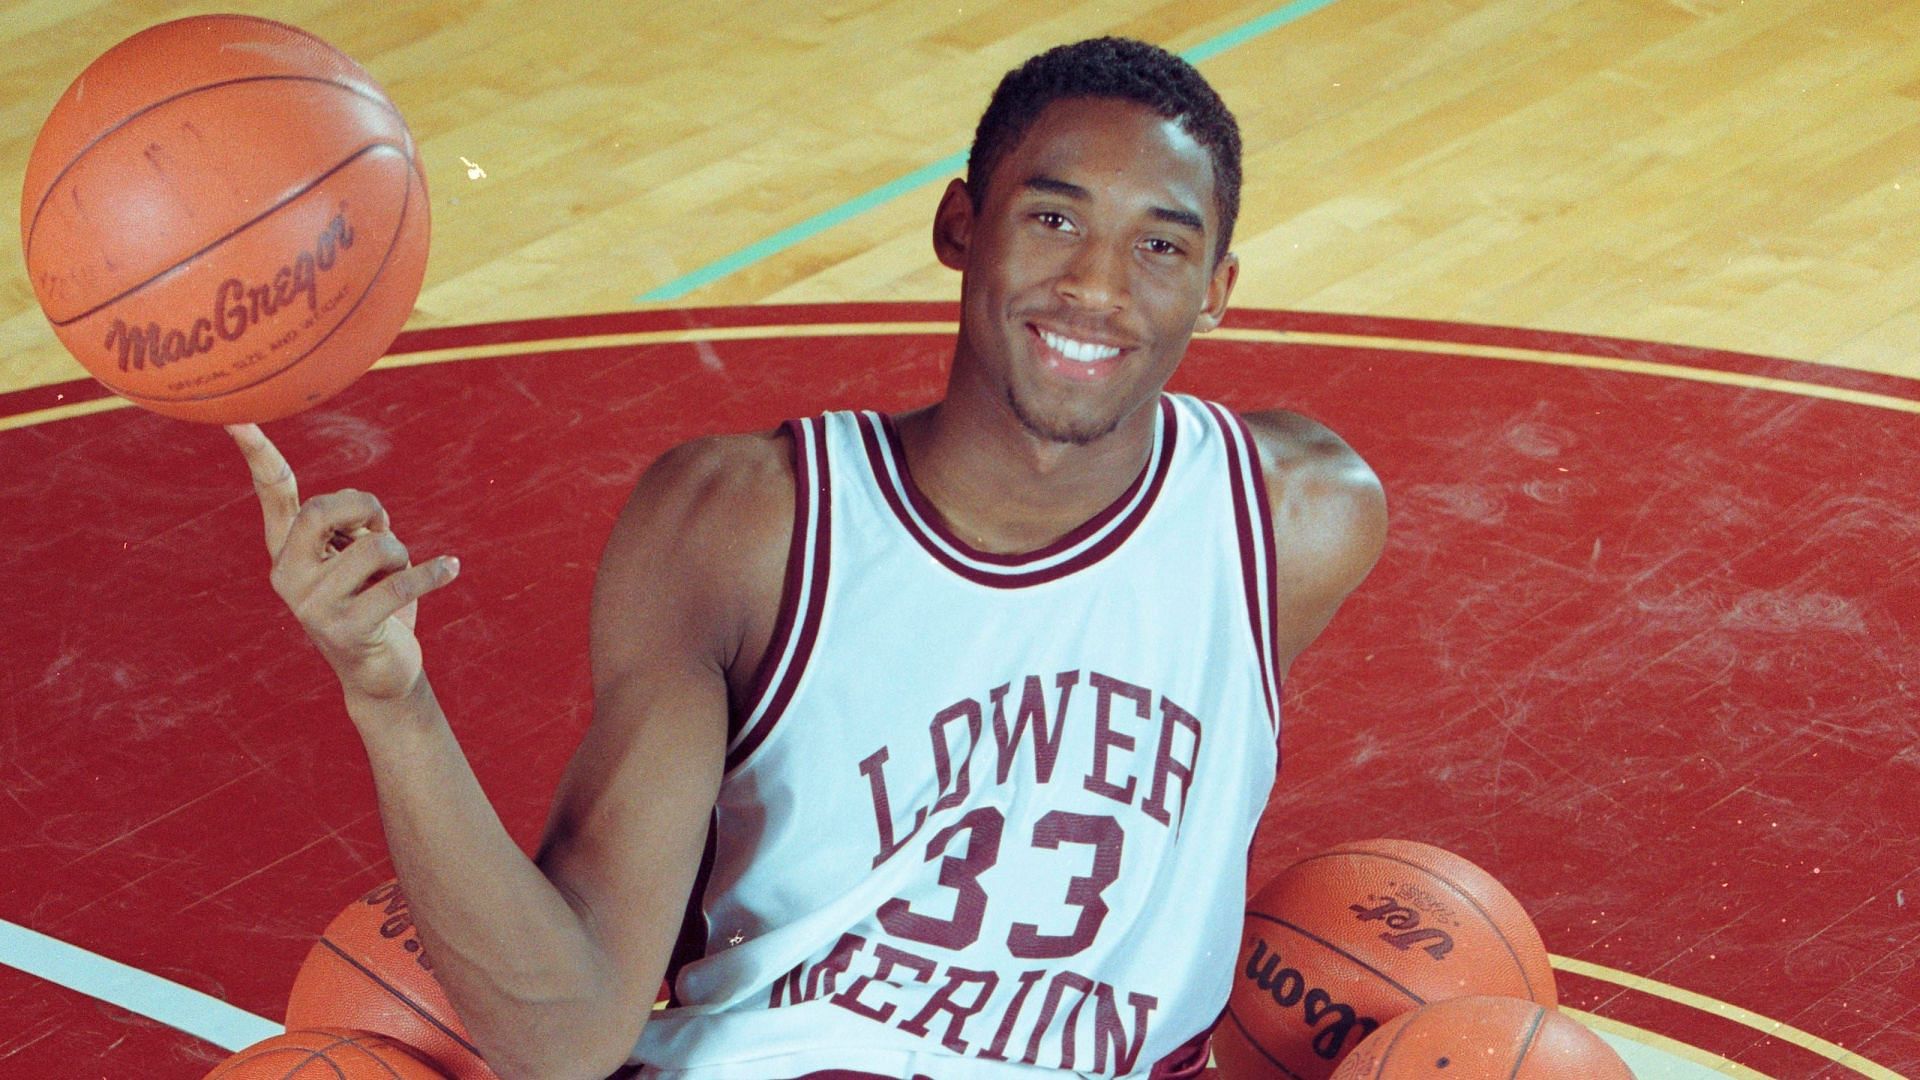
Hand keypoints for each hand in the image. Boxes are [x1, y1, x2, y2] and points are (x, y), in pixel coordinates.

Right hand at [231, 423, 460, 706]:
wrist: (380, 673)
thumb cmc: (373, 603)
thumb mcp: (360, 556)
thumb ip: (355, 525)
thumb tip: (368, 514)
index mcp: (286, 550)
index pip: (273, 494)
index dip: (258, 455)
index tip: (235, 418)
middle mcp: (287, 575)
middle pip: (326, 510)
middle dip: (368, 507)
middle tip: (383, 527)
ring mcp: (312, 606)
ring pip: (374, 547)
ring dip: (401, 553)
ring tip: (398, 573)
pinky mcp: (345, 631)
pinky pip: (400, 584)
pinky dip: (433, 572)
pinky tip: (452, 568)